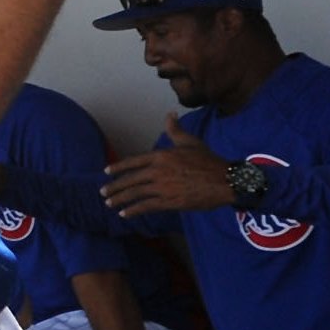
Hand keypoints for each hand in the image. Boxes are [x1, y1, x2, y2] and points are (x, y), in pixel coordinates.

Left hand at [99, 125, 237, 214]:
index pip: (133, 161)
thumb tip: (169, 115)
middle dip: (114, 186)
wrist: (226, 181)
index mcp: (161, 156)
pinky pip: (147, 206)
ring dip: (120, 199)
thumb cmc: (209, 161)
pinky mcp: (170, 201)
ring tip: (110, 204)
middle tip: (103, 192)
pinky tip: (125, 214)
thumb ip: (175, 130)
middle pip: (130, 179)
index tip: (106, 172)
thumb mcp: (190, 142)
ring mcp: (163, 187)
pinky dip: (134, 210)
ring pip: (135, 194)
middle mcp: (158, 171)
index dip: (118, 167)